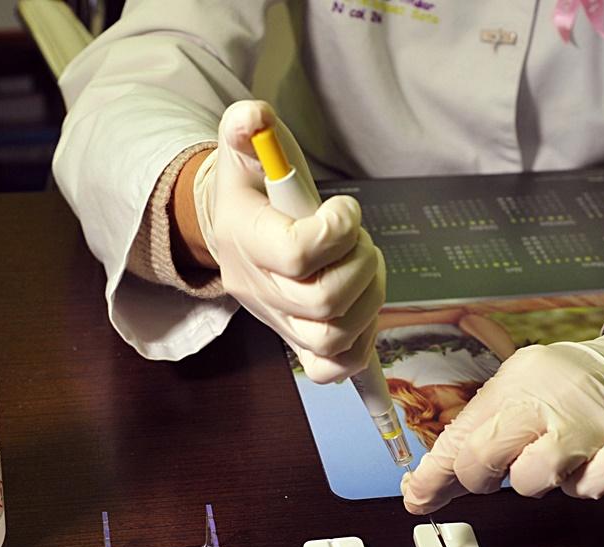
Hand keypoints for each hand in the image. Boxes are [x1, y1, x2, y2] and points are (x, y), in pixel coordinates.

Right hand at [192, 100, 384, 383]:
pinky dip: (359, 346)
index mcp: (246, 239)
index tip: (344, 210)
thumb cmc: (252, 184)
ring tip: (364, 267)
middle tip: (360, 242)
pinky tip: (362, 311)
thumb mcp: (244, 146)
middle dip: (361, 265)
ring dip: (369, 299)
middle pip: (323, 302)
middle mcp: (259, 288)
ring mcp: (278, 320)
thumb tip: (255, 120)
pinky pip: (331, 368)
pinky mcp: (297, 340)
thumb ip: (248, 126)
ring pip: (334, 337)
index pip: (297, 254)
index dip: (338, 231)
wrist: (234, 227)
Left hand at [401, 319, 603, 513]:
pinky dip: (588, 485)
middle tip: (503, 471)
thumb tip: (422, 487)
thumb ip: (474, 438)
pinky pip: (591, 488)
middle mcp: (552, 398)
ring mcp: (592, 425)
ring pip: (532, 480)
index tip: (418, 496)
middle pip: (483, 457)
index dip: (434, 474)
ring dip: (540, 482)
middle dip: (482, 478)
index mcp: (519, 381)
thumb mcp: (524, 394)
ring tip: (560, 459)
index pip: (460, 436)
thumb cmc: (582, 389)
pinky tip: (595, 464)